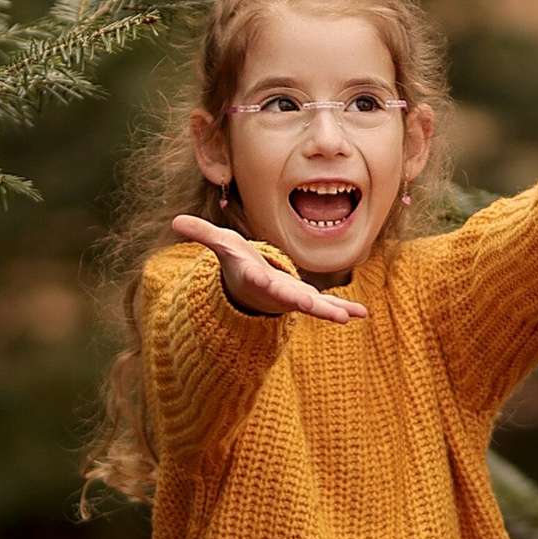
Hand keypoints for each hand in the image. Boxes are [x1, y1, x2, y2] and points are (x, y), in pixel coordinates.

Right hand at [172, 213, 367, 323]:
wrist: (250, 289)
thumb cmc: (238, 263)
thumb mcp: (221, 245)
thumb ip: (201, 233)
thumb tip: (175, 221)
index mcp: (254, 277)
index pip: (258, 278)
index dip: (261, 279)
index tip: (264, 280)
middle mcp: (274, 292)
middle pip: (287, 297)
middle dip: (301, 301)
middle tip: (314, 306)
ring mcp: (292, 298)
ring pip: (312, 306)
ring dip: (329, 311)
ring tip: (348, 317)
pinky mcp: (308, 300)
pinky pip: (328, 306)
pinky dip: (344, 308)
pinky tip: (362, 313)